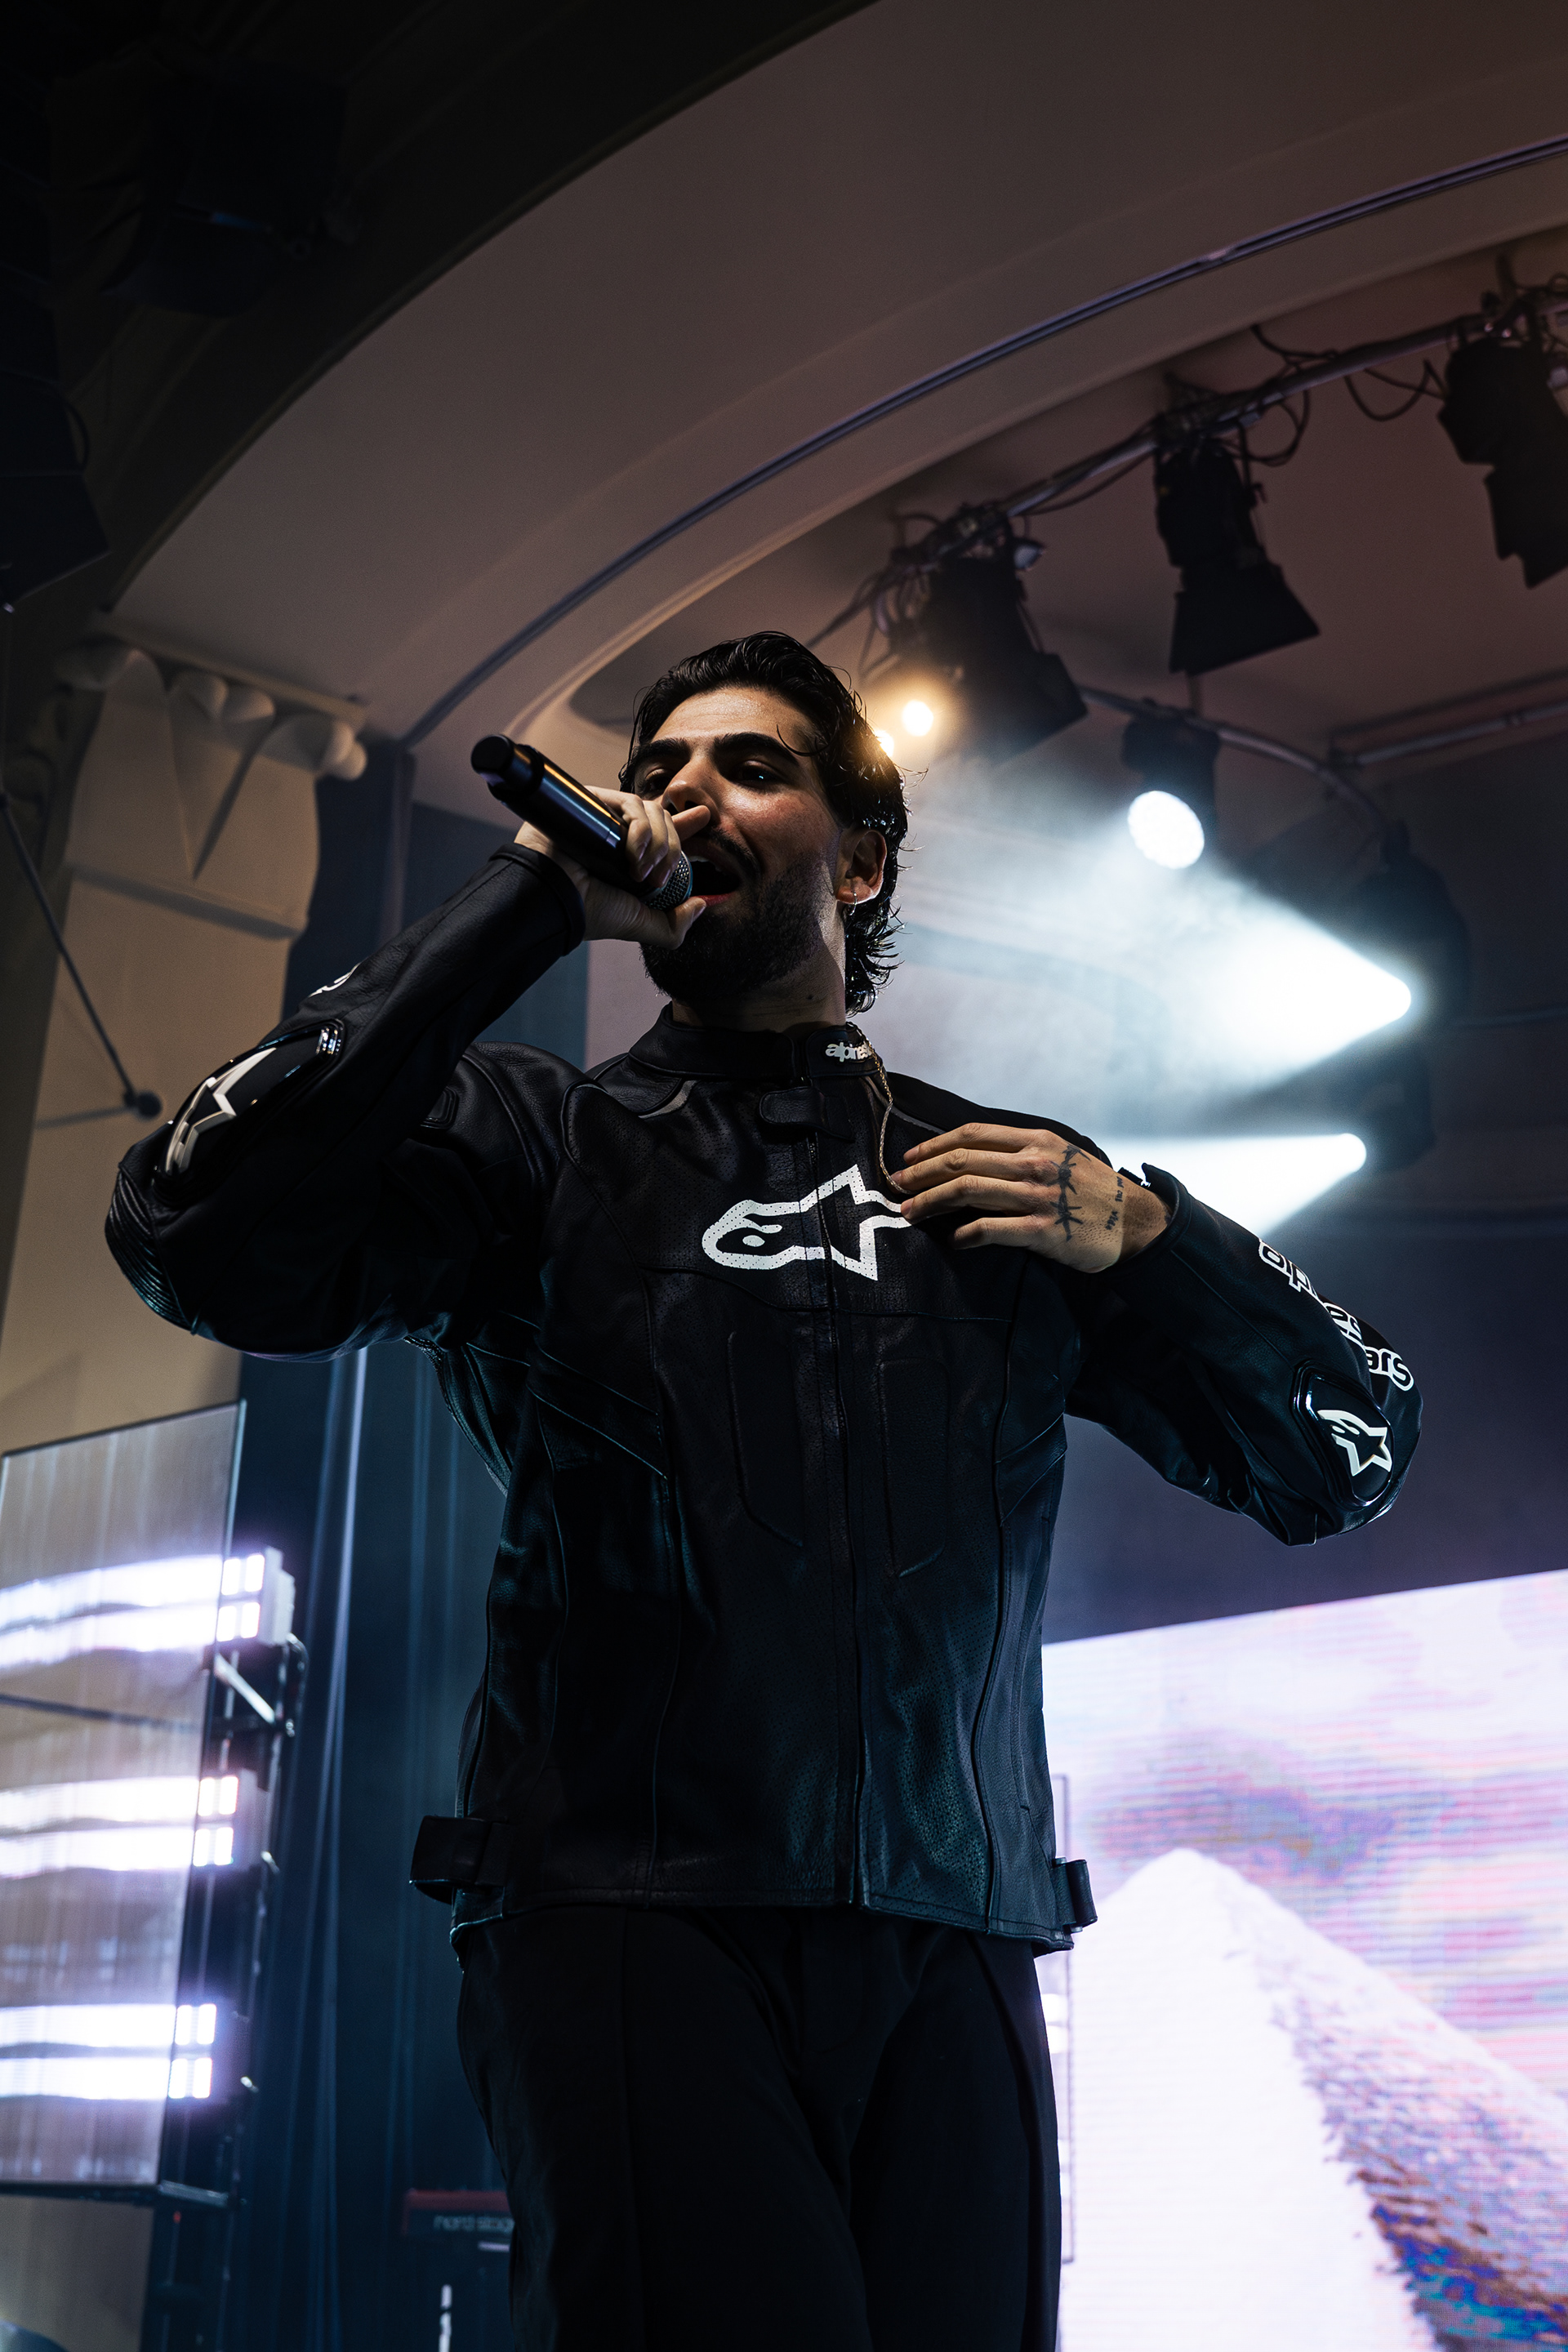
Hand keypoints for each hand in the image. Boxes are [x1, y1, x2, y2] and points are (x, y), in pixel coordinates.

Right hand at [515, 792, 711, 948]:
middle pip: (664, 822)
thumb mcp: (640, 925)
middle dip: (672, 850)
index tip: (704, 815)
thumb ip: (673, 925)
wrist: (557, 899)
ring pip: (652, 811)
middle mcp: (619, 834)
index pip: (665, 832)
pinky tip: (632, 853)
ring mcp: (606, 816)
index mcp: (631, 856)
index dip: (686, 824)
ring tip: (641, 871)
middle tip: (659, 877)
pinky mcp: (594, 801)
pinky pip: (631, 804)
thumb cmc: (591, 912)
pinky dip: (641, 830)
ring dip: (658, 843)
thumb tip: (701, 905)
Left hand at [891, 1124, 1168, 1271]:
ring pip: (967, 1191)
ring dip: (931, 1202)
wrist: (1135, 1223)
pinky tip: (955, 1240)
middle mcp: (1035, 1163)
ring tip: (911, 1212)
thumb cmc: (1093, 1192)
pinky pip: (990, 1229)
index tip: (909, 1157)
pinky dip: (965, 1234)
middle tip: (896, 1186)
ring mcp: (1037, 1196)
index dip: (934, 1145)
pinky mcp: (1041, 1230)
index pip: (973, 1134)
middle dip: (920, 1173)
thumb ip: (1023, 1153)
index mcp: (1037, 1141)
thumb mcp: (1063, 1157)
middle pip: (962, 1161)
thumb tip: (973, 1158)